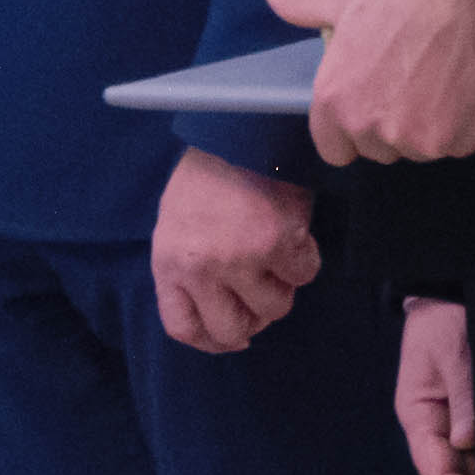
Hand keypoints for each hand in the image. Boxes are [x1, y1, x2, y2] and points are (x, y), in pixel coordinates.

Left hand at [152, 147, 319, 351]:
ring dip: (282, 288)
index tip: (233, 337)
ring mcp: (240, 259)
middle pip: (231, 330)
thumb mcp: (176, 226)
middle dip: (252, 322)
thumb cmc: (205, 178)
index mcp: (169, 263)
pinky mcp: (279, 243)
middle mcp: (201, 268)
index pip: (183, 328)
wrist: (237, 133)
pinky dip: (305, 261)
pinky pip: (303, 276)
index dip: (211, 341)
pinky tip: (296, 238)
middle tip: (261, 299)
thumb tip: (223, 316)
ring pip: (274, 308)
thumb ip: (188, 270)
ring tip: (277, 259)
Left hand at [259, 0, 474, 164]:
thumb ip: (305, 6)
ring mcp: (416, 139)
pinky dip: (463, 125)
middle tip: (410, 80)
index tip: (372, 101)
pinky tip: (466, 87)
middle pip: (378, 149)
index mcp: (335, 100)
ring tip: (440, 80)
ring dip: (428, 126)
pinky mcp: (456, 140)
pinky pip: (456, 145)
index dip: (351, 127)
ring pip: (418, 149)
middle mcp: (370, 128)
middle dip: (391, 124)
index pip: (334, 149)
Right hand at [394, 299, 474, 474]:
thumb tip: (467, 441)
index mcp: (418, 413)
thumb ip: (463, 396)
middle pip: (453, 474)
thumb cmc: (445, 316)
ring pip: (471, 465)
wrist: (454, 289)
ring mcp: (456, 420)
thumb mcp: (451, 351)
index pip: (434, 467)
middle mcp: (436, 424)